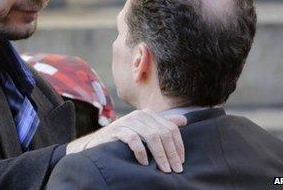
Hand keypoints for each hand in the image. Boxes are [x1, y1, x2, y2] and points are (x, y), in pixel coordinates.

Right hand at [66, 108, 185, 172]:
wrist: (98, 142)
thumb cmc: (124, 138)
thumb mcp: (145, 130)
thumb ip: (162, 125)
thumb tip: (184, 120)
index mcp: (148, 114)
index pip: (171, 128)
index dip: (178, 146)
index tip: (181, 161)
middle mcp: (139, 115)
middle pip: (163, 133)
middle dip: (171, 153)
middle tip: (175, 169)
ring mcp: (127, 121)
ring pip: (151, 136)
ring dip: (160, 155)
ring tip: (164, 169)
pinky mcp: (116, 130)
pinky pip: (133, 139)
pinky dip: (141, 152)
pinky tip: (145, 163)